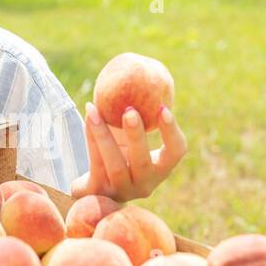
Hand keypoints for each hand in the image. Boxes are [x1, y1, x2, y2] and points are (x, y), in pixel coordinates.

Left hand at [69, 101, 186, 202]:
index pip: (176, 152)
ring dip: (104, 135)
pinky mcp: (99, 193)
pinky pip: (95, 164)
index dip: (172, 132)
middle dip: (136, 135)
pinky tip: (90, 117)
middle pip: (143, 161)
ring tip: (95, 110)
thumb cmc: (120, 152)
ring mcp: (122, 191)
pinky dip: (92, 139)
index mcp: (161, 168)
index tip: (163, 108)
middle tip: (130, 110)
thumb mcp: (131, 135)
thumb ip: (139, 113)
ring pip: (114, 164)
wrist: (93, 185)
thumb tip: (140, 72)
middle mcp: (145, 184)